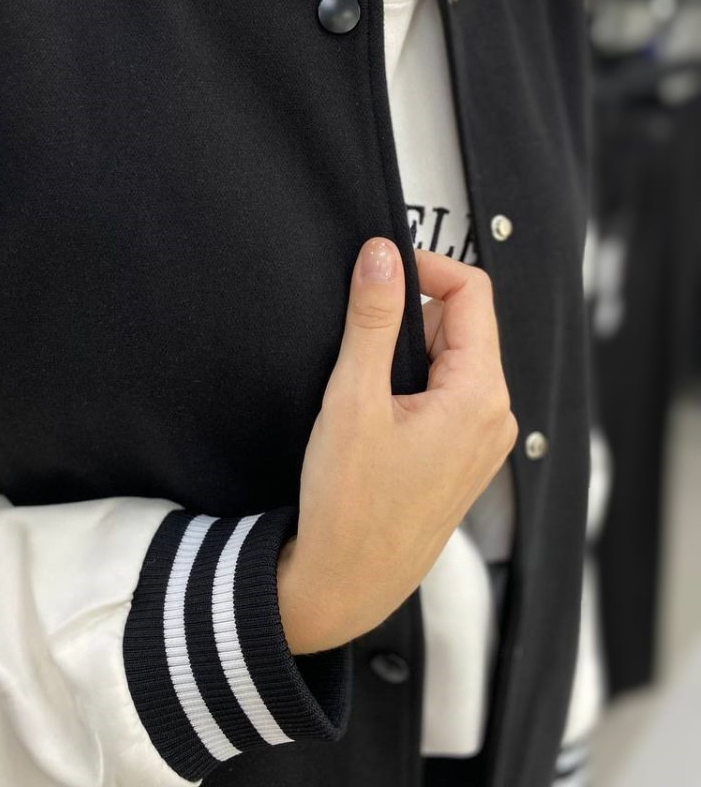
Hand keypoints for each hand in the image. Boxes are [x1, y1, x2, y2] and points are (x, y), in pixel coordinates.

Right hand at [277, 238, 516, 653]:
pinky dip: (408, 385)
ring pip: (448, 360)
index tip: (377, 267)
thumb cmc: (349, 506)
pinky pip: (444, 395)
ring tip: (360, 392)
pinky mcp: (461, 458)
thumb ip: (371, 318)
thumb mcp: (353, 399)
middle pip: (459, 325)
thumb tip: (381, 254)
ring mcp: (481, 440)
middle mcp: (494, 416)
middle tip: (355, 344)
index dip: (425, 266)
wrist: (344, 586)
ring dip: (404, 355)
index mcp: (480, 396)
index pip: (472, 292)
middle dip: (407, 318)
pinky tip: (373, 416)